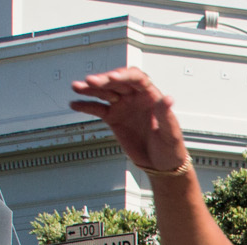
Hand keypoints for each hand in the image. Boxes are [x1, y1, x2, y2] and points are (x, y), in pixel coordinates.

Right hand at [68, 67, 189, 172]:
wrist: (161, 166)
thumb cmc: (171, 150)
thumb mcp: (171, 134)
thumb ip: (166, 116)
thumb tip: (168, 99)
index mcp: (151, 97)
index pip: (137, 79)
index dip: (124, 75)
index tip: (112, 77)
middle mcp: (135, 98)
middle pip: (116, 82)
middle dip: (103, 81)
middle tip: (90, 81)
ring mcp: (123, 107)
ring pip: (104, 92)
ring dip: (90, 89)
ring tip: (76, 87)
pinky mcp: (114, 118)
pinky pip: (97, 108)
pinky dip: (86, 106)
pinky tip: (75, 104)